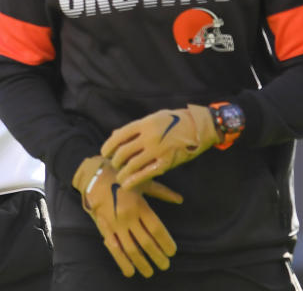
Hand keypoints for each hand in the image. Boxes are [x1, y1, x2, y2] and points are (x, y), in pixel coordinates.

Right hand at [72, 156, 181, 277]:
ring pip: (130, 249)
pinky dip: (122, 262)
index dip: (165, 242)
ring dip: (142, 263)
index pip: (156, 229)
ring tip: (150, 271)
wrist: (94, 176)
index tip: (172, 252)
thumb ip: (162, 192)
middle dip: (157, 256)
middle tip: (165, 265)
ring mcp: (115, 224)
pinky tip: (130, 271)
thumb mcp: (143, 182)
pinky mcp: (104, 228)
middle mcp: (127, 216)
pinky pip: (113, 248)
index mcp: (139, 205)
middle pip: (146, 242)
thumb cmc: (122, 178)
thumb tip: (180, 199)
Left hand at [101, 104, 217, 189]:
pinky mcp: (165, 162)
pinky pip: (145, 174)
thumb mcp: (153, 118)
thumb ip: (135, 128)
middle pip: (123, 152)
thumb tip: (114, 134)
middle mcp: (149, 137)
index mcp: (144, 124)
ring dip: (122, 172)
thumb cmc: (173, 121)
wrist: (198, 128)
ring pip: (132, 165)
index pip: (119, 136)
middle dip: (115, 161)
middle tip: (114, 164)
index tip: (105, 152)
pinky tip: (126, 185)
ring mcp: (157, 150)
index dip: (108, 146)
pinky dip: (133, 181)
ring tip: (119, 176)